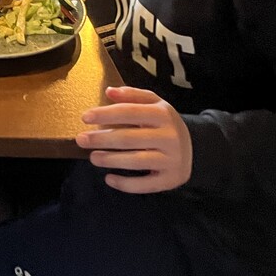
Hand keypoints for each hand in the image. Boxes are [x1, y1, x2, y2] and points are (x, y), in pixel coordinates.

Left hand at [77, 87, 192, 193]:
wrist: (195, 148)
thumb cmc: (163, 124)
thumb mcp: (153, 104)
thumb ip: (132, 95)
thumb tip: (109, 91)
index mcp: (163, 114)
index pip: (129, 112)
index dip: (106, 114)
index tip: (84, 117)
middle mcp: (169, 137)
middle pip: (129, 138)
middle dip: (102, 139)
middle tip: (81, 140)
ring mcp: (171, 160)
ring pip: (136, 161)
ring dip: (110, 160)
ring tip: (92, 157)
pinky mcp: (170, 179)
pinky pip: (145, 184)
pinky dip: (125, 184)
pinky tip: (108, 178)